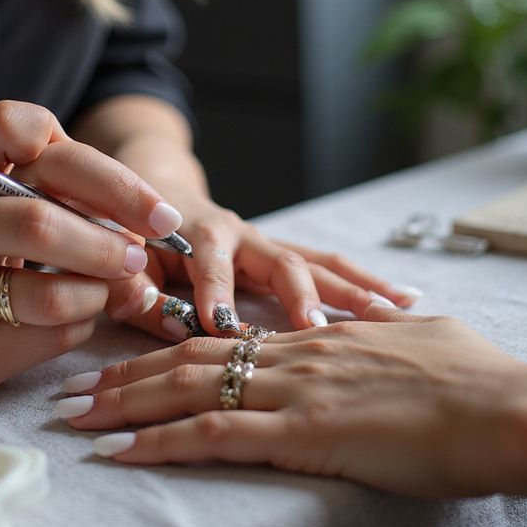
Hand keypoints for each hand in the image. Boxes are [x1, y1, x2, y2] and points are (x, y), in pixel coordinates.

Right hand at [0, 102, 177, 392]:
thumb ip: (63, 186)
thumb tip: (148, 227)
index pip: (15, 128)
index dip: (91, 163)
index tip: (148, 204)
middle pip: (41, 222)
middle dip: (110, 241)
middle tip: (142, 251)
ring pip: (51, 294)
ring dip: (101, 290)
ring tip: (110, 285)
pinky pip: (49, 337)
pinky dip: (82, 323)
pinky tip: (77, 313)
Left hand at [54, 309, 526, 498]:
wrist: (509, 408)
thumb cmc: (479, 381)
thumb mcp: (422, 345)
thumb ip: (382, 338)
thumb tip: (376, 330)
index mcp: (320, 338)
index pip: (226, 341)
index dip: (171, 348)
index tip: (129, 361)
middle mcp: (295, 354)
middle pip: (189, 357)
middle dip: (125, 375)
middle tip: (73, 389)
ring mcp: (294, 390)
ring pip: (185, 389)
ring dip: (122, 404)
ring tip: (72, 416)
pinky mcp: (303, 431)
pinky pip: (211, 434)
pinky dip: (157, 442)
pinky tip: (117, 452)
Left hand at [105, 198, 422, 340]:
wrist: (155, 199)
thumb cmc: (135, 244)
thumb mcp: (124, 268)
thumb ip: (137, 296)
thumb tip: (161, 325)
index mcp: (198, 233)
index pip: (209, 259)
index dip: (214, 289)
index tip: (219, 325)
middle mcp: (244, 235)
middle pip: (281, 260)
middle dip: (300, 293)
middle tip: (318, 326)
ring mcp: (269, 246)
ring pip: (318, 264)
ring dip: (354, 287)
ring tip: (397, 307)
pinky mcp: (284, 258)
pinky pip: (329, 270)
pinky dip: (363, 286)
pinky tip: (402, 303)